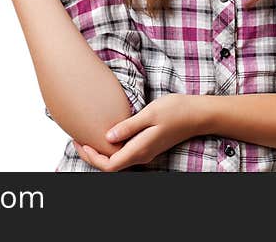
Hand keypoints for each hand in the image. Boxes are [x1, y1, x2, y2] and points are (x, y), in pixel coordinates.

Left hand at [71, 94, 204, 171]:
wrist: (198, 114)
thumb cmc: (176, 110)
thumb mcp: (150, 114)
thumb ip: (128, 127)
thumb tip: (107, 137)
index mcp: (140, 150)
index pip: (109, 165)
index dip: (91, 157)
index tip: (80, 141)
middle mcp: (142, 155)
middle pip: (111, 165)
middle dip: (92, 155)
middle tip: (77, 139)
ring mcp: (146, 152)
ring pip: (117, 160)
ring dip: (101, 152)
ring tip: (88, 136)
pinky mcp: (149, 146)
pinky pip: (125, 153)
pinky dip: (112, 147)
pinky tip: (107, 134)